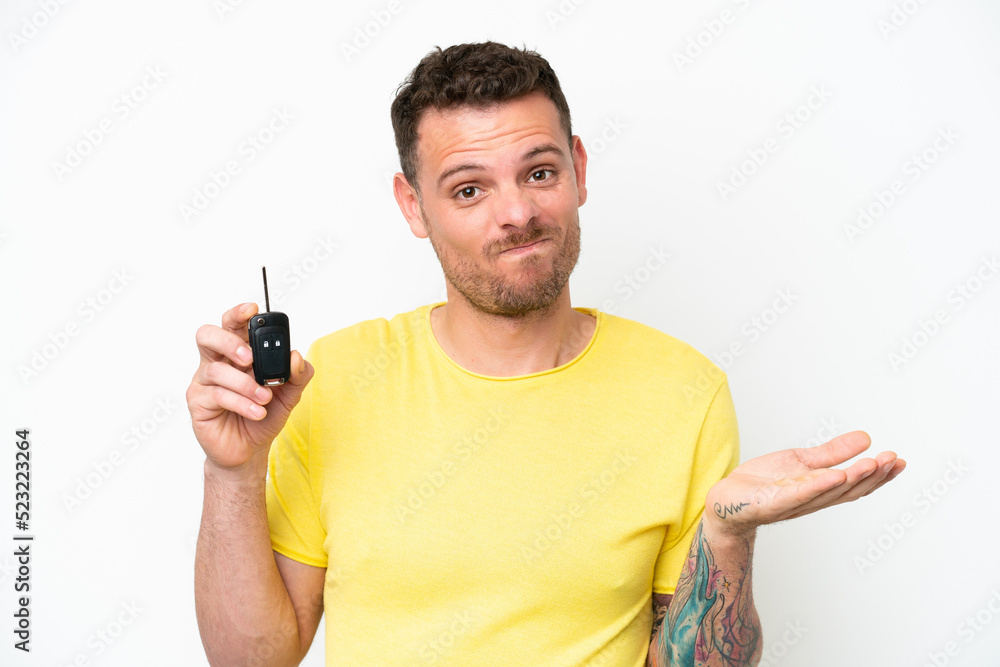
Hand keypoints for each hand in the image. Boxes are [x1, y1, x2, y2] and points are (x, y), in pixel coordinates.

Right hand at [185, 302, 313, 478]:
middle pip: (207, 336)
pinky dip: (241, 402)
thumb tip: (295, 356)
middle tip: (250, 358)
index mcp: (236, 354)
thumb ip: (297, 375)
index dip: (237, 314)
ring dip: (246, 384)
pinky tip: (257, 411)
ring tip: (265, 398)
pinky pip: (217, 395)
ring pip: (216, 369)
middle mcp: (216, 363)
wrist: (249, 451)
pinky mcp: (198, 403)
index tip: (253, 309)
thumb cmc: (263, 416)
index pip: (231, 325)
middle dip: (230, 341)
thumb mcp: (289, 395)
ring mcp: (204, 382)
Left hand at [703, 430, 905, 537]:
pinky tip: (835, 476)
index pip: (856, 484)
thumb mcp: (802, 461)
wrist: (726, 501)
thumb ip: (832, 452)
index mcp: (821, 490)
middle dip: (873, 476)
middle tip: (893, 460)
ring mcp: (793, 502)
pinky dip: (818, 486)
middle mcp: (812, 499)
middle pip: (849, 490)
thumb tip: (865, 438)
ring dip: (853, 478)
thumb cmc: (763, 484)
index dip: (879, 475)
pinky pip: (799, 494)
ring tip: (873, 463)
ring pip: (829, 492)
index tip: (900, 461)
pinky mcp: (772, 502)